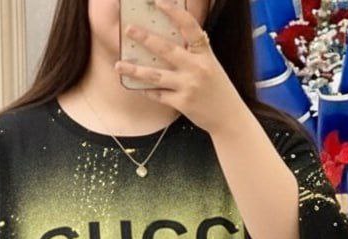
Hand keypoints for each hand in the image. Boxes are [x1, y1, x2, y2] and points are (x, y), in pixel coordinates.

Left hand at [114, 0, 246, 134]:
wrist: (229, 118)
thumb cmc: (218, 89)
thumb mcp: (211, 65)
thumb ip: (195, 52)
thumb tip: (173, 38)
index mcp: (205, 54)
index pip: (189, 27)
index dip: (174, 12)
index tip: (158, 2)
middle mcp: (196, 68)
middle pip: (166, 49)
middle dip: (145, 38)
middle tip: (129, 29)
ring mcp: (188, 86)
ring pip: (155, 75)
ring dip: (135, 70)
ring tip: (119, 65)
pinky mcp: (182, 103)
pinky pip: (158, 95)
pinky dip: (146, 90)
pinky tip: (135, 86)